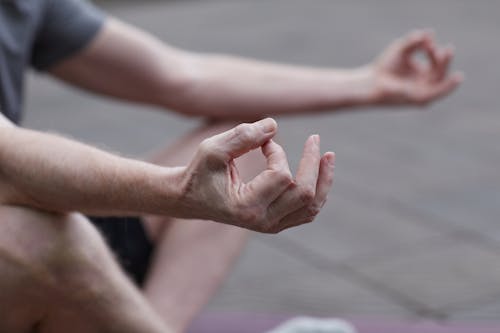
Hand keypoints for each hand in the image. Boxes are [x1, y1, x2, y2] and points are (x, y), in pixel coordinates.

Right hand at [176, 118, 334, 232]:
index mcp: (246, 207)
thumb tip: (275, 125)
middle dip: (313, 163)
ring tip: (328, 156)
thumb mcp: (213, 149)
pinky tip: (318, 173)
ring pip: (312, 206)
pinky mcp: (275, 223)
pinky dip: (316, 192)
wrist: (191, 198)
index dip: (277, 152)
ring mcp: (271, 226)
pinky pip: (306, 211)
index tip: (264, 141)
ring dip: (323, 180)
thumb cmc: (200, 172)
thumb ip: (243, 135)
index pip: (281, 176)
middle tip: (315, 138)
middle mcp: (262, 222)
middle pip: (305, 194)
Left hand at [373, 30, 462, 105]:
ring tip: (449, 55)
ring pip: (441, 82)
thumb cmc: (385, 67)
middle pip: (440, 71)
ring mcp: (423, 93)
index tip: (426, 43)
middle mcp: (425, 84)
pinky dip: (448, 87)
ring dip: (446, 68)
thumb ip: (414, 41)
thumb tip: (429, 33)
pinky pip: (438, 94)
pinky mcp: (419, 100)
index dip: (434, 51)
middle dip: (443, 59)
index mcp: (423, 73)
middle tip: (446, 49)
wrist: (370, 83)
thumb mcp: (401, 50)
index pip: (435, 61)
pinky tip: (457, 78)